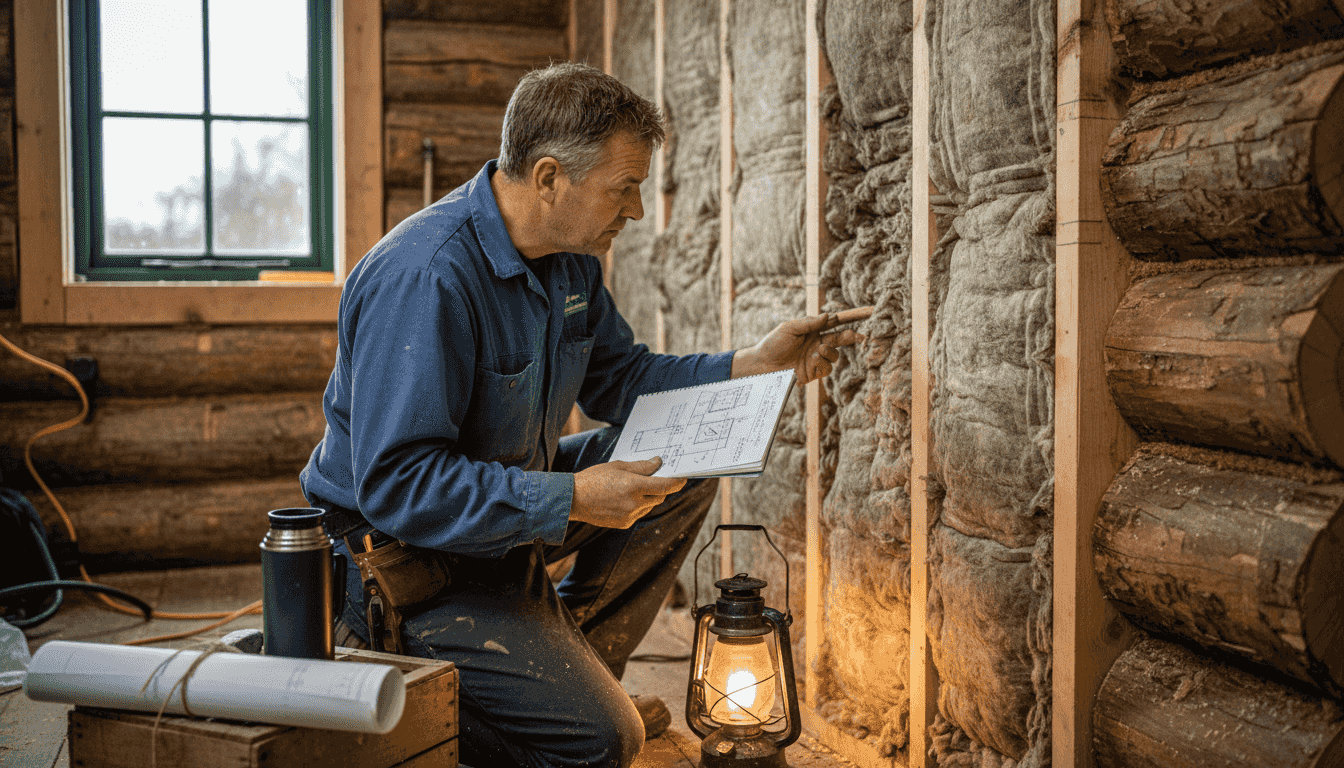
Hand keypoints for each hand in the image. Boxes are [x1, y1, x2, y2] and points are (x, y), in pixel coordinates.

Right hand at [570, 457, 687, 528]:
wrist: (573, 499)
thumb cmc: (593, 479)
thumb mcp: (618, 466)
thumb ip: (641, 467)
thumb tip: (658, 463)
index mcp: (633, 487)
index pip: (665, 486)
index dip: (677, 482)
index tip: (683, 478)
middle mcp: (634, 504)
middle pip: (660, 496)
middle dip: (661, 488)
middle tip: (656, 478)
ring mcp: (629, 516)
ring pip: (650, 505)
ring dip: (649, 497)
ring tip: (633, 488)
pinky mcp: (624, 524)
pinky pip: (639, 513)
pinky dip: (638, 506)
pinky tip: (624, 499)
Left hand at [732, 310, 867, 383]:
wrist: (762, 365)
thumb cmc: (773, 343)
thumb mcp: (789, 328)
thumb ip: (809, 323)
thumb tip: (828, 316)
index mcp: (812, 330)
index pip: (833, 323)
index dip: (847, 319)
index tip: (862, 314)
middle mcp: (816, 343)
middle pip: (839, 339)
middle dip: (849, 337)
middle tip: (856, 336)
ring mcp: (816, 359)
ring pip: (835, 355)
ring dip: (830, 351)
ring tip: (819, 349)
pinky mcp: (813, 372)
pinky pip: (827, 368)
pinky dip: (824, 363)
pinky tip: (814, 359)